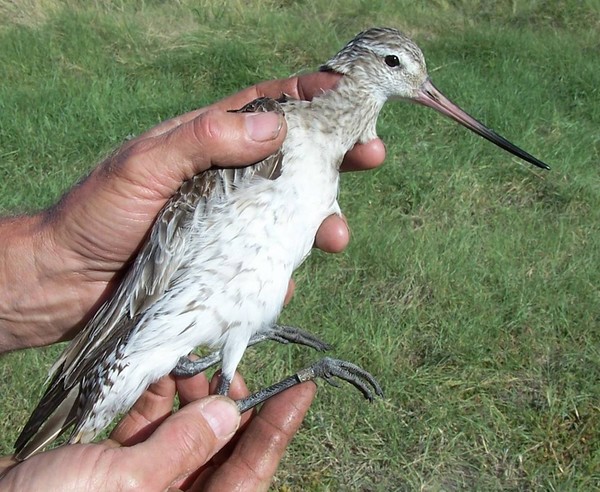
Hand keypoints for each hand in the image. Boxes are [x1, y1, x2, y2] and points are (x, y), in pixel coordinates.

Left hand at [0, 72, 384, 349]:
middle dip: (335, 157)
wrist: (65, 281)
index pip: (265, 107)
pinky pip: (267, 262)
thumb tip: (276, 125)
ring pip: (288, 214)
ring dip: (320, 220)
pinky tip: (286, 281)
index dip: (308, 96)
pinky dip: (283, 270)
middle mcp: (224, 179)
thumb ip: (205, 139)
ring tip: (336, 235)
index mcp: (205, 142)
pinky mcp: (225, 264)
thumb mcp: (146, 165)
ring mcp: (228, 222)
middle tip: (372, 156)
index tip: (347, 91)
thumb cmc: (97, 213)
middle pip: (292, 161)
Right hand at [0, 370, 315, 489]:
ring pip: (186, 435)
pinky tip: (158, 376)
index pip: (250, 474)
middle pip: (221, 450)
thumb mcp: (127, 483)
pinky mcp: (118, 471)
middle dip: (229, 406)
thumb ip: (183, 447)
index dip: (279, 430)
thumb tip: (230, 415)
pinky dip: (156, 403)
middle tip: (231, 364)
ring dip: (190, 398)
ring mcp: (146, 488)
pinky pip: (150, 432)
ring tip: (192, 363)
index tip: (302, 388)